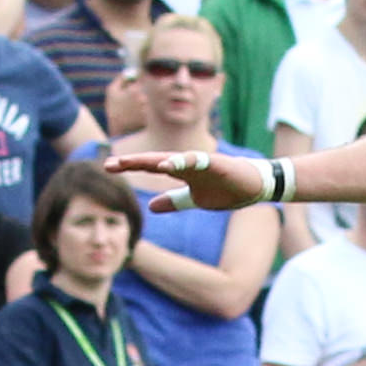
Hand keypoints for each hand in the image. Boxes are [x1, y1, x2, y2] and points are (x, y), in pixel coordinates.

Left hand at [117, 143, 273, 212]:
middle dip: (134, 161)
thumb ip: (173, 201)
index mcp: (182, 170)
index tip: (108, 167)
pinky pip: (199, 162)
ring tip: (134, 163)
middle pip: (156, 159)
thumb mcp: (195, 199)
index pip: (151, 166)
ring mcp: (204, 162)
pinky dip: (184, 161)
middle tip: (110, 164)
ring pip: (175, 158)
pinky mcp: (219, 165)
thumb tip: (150, 206)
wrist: (257, 185)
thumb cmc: (227, 189)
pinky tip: (169, 165)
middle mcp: (189, 163)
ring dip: (155, 160)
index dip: (130, 166)